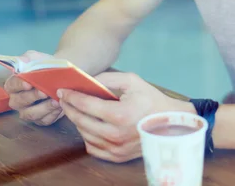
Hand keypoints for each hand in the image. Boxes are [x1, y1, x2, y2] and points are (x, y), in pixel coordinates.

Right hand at [4, 50, 63, 125]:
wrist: (62, 75)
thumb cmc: (45, 67)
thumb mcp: (36, 58)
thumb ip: (27, 58)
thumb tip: (22, 60)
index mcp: (13, 85)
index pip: (11, 85)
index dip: (19, 85)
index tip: (29, 83)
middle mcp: (17, 101)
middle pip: (20, 102)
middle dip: (33, 97)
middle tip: (44, 92)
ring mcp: (27, 112)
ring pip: (31, 114)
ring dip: (44, 108)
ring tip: (56, 101)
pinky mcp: (40, 119)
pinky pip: (44, 120)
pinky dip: (52, 115)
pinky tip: (60, 108)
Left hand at [58, 72, 194, 162]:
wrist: (172, 123)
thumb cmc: (152, 100)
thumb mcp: (132, 81)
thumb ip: (107, 78)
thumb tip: (86, 80)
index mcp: (119, 114)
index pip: (85, 105)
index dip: (71, 96)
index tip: (62, 91)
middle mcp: (115, 134)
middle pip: (81, 121)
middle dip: (69, 108)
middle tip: (64, 99)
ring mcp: (116, 148)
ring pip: (85, 135)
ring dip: (77, 122)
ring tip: (75, 110)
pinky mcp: (118, 157)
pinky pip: (93, 148)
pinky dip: (86, 137)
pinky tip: (87, 126)